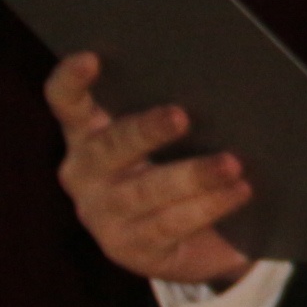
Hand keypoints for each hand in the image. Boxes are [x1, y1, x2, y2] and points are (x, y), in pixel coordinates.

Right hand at [46, 52, 255, 284]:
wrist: (204, 240)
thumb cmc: (189, 169)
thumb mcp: (181, 138)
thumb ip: (186, 110)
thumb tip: (225, 82)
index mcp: (89, 132)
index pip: (67, 102)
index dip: (72, 80)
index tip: (91, 58)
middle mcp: (84, 172)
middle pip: (111, 145)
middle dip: (147, 130)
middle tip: (183, 115)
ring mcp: (101, 213)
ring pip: (145, 190)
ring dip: (193, 174)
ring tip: (233, 163)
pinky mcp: (128, 248)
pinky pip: (169, 224)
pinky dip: (208, 206)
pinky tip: (239, 191)